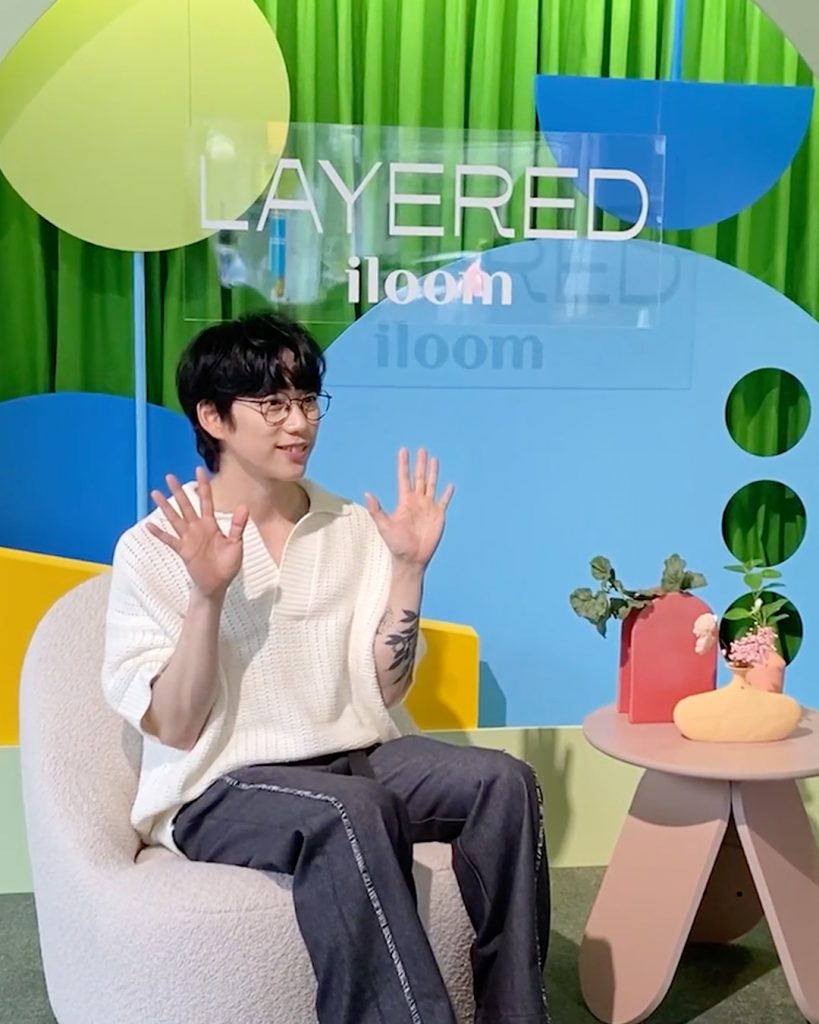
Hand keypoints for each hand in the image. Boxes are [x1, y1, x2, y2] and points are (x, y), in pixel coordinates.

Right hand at [146, 467, 248, 598]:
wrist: (218, 584)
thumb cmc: (227, 564)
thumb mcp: (236, 543)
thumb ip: (238, 525)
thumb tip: (244, 506)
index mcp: (211, 524)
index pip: (206, 501)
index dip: (203, 486)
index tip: (199, 470)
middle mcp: (197, 528)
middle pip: (186, 506)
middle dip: (178, 491)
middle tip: (170, 476)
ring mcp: (188, 538)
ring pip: (175, 518)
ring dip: (165, 507)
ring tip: (155, 493)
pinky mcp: (183, 550)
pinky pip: (169, 540)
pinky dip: (159, 533)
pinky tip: (149, 525)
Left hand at [365, 448, 453, 568]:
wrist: (411, 558)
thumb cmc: (396, 544)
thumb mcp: (384, 526)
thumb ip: (377, 510)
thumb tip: (367, 494)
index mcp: (404, 502)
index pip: (404, 479)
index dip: (404, 465)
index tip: (403, 451)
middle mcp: (417, 502)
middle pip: (419, 478)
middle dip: (420, 464)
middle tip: (421, 449)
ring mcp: (428, 508)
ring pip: (432, 485)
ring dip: (433, 472)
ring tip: (434, 459)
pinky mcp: (438, 516)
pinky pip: (444, 501)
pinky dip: (447, 493)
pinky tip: (450, 484)